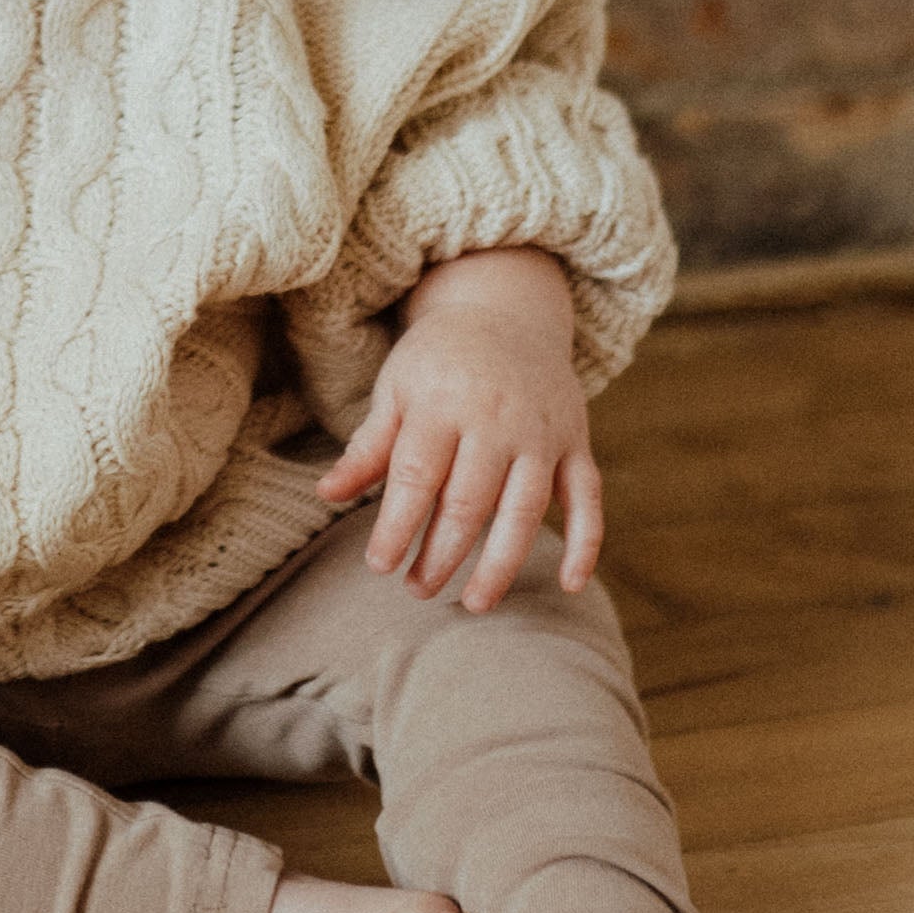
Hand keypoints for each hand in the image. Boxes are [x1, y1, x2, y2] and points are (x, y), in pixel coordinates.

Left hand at [317, 248, 600, 612]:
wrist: (505, 310)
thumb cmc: (438, 360)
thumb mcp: (396, 390)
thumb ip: (368, 445)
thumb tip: (325, 494)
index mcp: (442, 404)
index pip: (417, 477)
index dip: (397, 527)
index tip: (379, 566)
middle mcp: (496, 419)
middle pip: (469, 502)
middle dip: (441, 554)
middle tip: (417, 590)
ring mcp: (542, 432)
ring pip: (525, 509)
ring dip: (501, 563)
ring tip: (474, 603)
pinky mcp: (577, 441)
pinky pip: (588, 497)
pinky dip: (586, 542)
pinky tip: (569, 585)